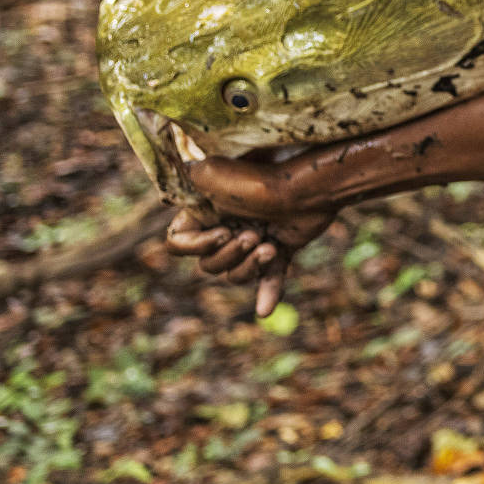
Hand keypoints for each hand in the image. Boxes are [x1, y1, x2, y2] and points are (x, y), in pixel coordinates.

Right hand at [161, 151, 338, 319]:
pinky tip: (265, 311)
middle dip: (230, 254)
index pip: (178, 243)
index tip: (222, 232)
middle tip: (253, 234)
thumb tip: (173, 185)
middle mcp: (225, 227)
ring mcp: (253, 240)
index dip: (196, 246)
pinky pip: (270, 279)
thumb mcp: (211, 172)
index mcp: (205, 212)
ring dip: (250, 266)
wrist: (310, 183)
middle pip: (208, 265)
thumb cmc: (261, 177)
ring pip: (235, 275)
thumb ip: (185, 181)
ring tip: (270, 247)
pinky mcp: (280, 248)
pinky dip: (268, 294)